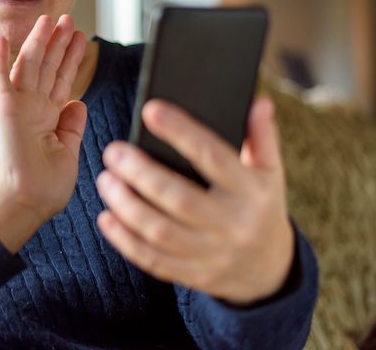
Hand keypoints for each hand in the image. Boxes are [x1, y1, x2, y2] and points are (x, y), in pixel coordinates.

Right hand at [0, 15, 87, 253]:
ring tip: (48, 19)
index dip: (71, 58)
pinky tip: (1, 39)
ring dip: (37, 42)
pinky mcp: (3, 110)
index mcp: (48, 118)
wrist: (25, 203)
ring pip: (28, 66)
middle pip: (47, 67)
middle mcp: (33, 108)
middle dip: (58, 42)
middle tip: (68, 18)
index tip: (80, 38)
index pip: (62, 80)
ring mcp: (17, 107)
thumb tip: (78, 103)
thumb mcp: (69, 152)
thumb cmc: (45, 188)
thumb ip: (72, 126)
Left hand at [96, 97, 294, 304]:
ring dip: (127, 206)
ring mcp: (212, 253)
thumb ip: (261, 136)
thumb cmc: (260, 206)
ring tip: (105, 180)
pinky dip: (125, 241)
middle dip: (141, 174)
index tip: (150, 110)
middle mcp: (232, 223)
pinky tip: (106, 217)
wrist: (269, 269)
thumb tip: (258, 102)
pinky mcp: (193, 274)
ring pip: (161, 232)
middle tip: (113, 151)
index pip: (213, 157)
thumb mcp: (270, 172)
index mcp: (251, 191)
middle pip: (180, 199)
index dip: (181, 132)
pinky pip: (153, 260)